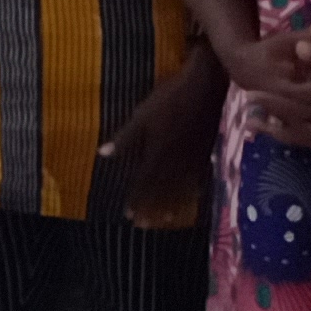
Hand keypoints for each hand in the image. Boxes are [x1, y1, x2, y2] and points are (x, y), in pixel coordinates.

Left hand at [95, 56, 223, 217]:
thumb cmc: (171, 96)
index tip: (129, 214)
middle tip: (143, 226)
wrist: (207, 85)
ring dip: (170, 206)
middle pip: (162, 190)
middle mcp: (175, 160)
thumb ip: (125, 137)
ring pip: (181, 188)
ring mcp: (193, 159)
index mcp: (157, 151)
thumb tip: (103, 154)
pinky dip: (194, 193)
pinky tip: (192, 201)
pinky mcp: (208, 153)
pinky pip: (200, 179)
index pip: (144, 182)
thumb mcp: (143, 113)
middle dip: (151, 208)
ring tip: (163, 221)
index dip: (136, 199)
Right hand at [230, 29, 310, 147]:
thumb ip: (305, 37)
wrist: (244, 67)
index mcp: (278, 87)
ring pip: (310, 136)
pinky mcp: (290, 125)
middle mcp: (280, 109)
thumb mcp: (284, 42)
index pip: (308, 92)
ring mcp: (284, 120)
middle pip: (310, 122)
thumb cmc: (267, 52)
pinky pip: (310, 139)